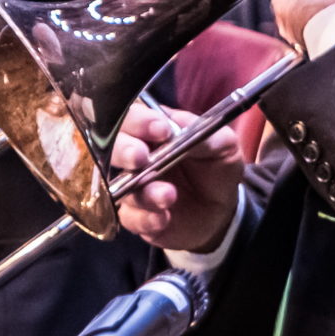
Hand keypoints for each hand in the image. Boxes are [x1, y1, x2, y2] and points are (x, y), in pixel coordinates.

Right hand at [111, 100, 245, 252]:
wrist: (221, 209)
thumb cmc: (216, 168)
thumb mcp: (222, 145)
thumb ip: (204, 132)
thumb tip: (178, 123)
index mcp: (151, 131)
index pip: (131, 117)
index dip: (139, 121)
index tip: (160, 130)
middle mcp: (134, 156)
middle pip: (112, 148)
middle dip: (124, 150)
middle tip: (140, 157)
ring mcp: (131, 187)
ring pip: (119, 187)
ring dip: (143, 192)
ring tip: (169, 194)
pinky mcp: (136, 216)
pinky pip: (130, 218)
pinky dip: (146, 218)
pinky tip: (164, 217)